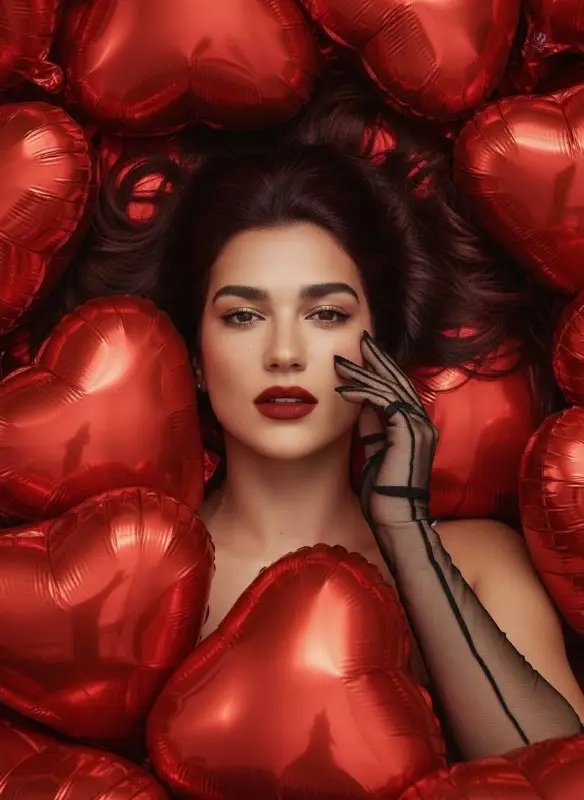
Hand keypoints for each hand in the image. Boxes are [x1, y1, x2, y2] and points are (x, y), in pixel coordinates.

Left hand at [334, 330, 437, 530]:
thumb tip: (359, 404)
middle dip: (377, 359)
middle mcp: (422, 423)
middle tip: (361, 339)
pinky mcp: (408, 433)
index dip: (381, 370)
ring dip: (364, 373)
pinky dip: (362, 394)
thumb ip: (372, 428)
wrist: (396, 519)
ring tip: (341, 362)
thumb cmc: (384, 494)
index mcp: (417, 427)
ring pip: (390, 388)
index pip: (399, 389)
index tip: (363, 355)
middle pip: (398, 381)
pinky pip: (384, 403)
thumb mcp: (375, 451)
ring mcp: (419, 426)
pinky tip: (343, 389)